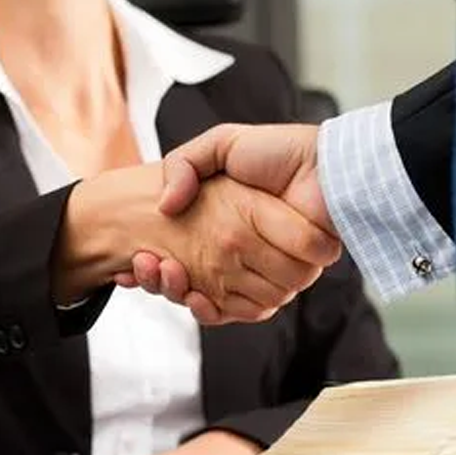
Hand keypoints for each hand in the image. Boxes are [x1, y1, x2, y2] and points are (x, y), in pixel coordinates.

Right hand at [54, 162, 335, 321]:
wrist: (325, 168)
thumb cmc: (277, 151)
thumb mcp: (222, 144)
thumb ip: (185, 164)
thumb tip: (164, 206)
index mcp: (221, 222)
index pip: (177, 252)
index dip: (152, 261)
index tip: (130, 259)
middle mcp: (234, 250)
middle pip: (182, 279)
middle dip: (155, 278)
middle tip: (133, 266)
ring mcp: (253, 270)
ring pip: (203, 297)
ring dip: (173, 290)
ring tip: (158, 270)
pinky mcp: (274, 285)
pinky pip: (238, 310)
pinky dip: (209, 309)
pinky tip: (191, 294)